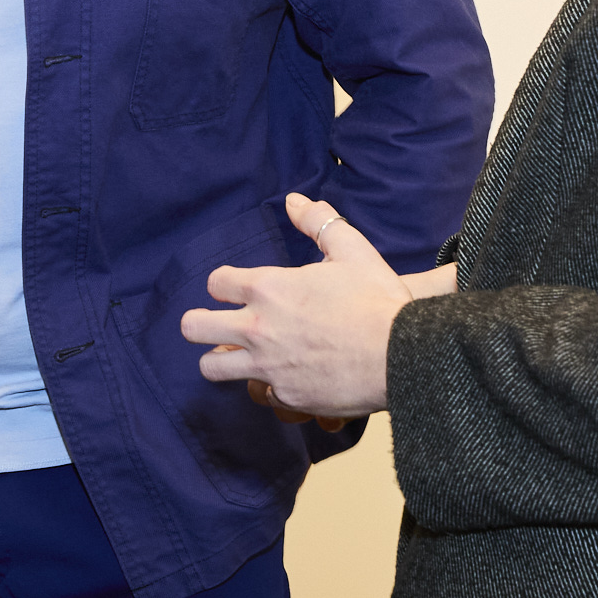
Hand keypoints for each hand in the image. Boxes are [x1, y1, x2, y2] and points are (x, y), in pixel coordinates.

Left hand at [180, 194, 429, 419]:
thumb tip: (294, 201)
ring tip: (237, 357)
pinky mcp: (286, 396)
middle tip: (214, 326)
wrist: (402, 355)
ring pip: (212, 368)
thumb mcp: (351, 249)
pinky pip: (261, 393)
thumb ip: (318, 222)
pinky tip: (287, 378)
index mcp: (267, 288)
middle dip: (199, 324)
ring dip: (221, 361)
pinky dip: (270, 386)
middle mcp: (257, 328)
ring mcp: (267, 366)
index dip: (223, 285)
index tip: (235, 289)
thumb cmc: (377, 299)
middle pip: (194, 327)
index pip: (215, 282)